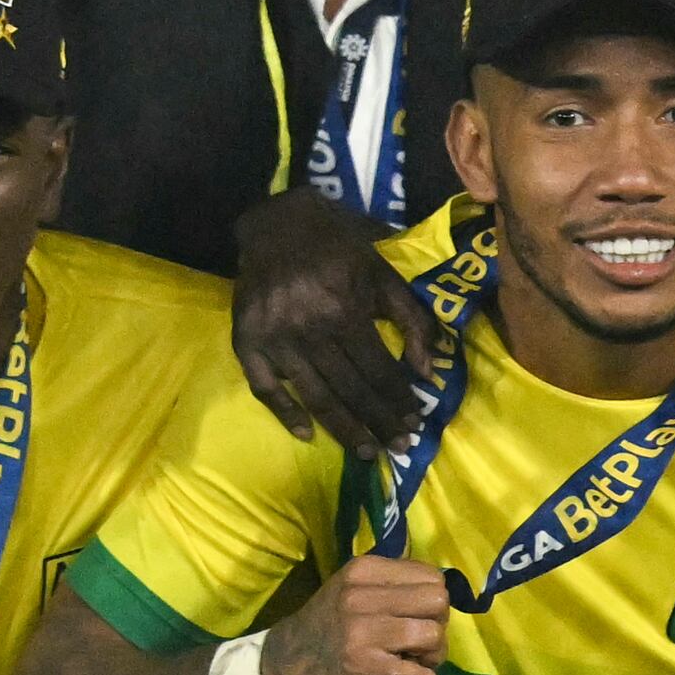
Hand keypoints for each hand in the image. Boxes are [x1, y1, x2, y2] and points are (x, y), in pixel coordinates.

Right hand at [231, 191, 436, 445]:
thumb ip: (413, 321)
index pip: (379, 371)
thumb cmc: (339, 249)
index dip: (400, 400)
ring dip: (344, 430)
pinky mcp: (246, 340)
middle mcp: (307, 328)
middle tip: (400, 447)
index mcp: (343, 310)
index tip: (417, 421)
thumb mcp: (384, 275)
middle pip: (351, 390)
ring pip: (315, 396)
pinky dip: (284, 413)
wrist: (275, 222)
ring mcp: (273, 337)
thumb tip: (428, 371)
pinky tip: (307, 434)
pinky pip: (264, 387)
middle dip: (380, 423)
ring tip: (369, 453)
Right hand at [266, 552, 450, 674]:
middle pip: (439, 602)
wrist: (280, 669)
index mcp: (362, 570)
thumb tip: (443, 595)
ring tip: (408, 662)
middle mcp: (361, 595)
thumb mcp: (352, 592)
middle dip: (437, 625)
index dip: (432, 602)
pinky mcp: (367, 668)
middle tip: (416, 643)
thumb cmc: (326, 630)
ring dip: (431, 657)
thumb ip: (393, 588)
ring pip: (434, 636)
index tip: (413, 618)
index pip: (432, 576)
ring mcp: (362, 632)